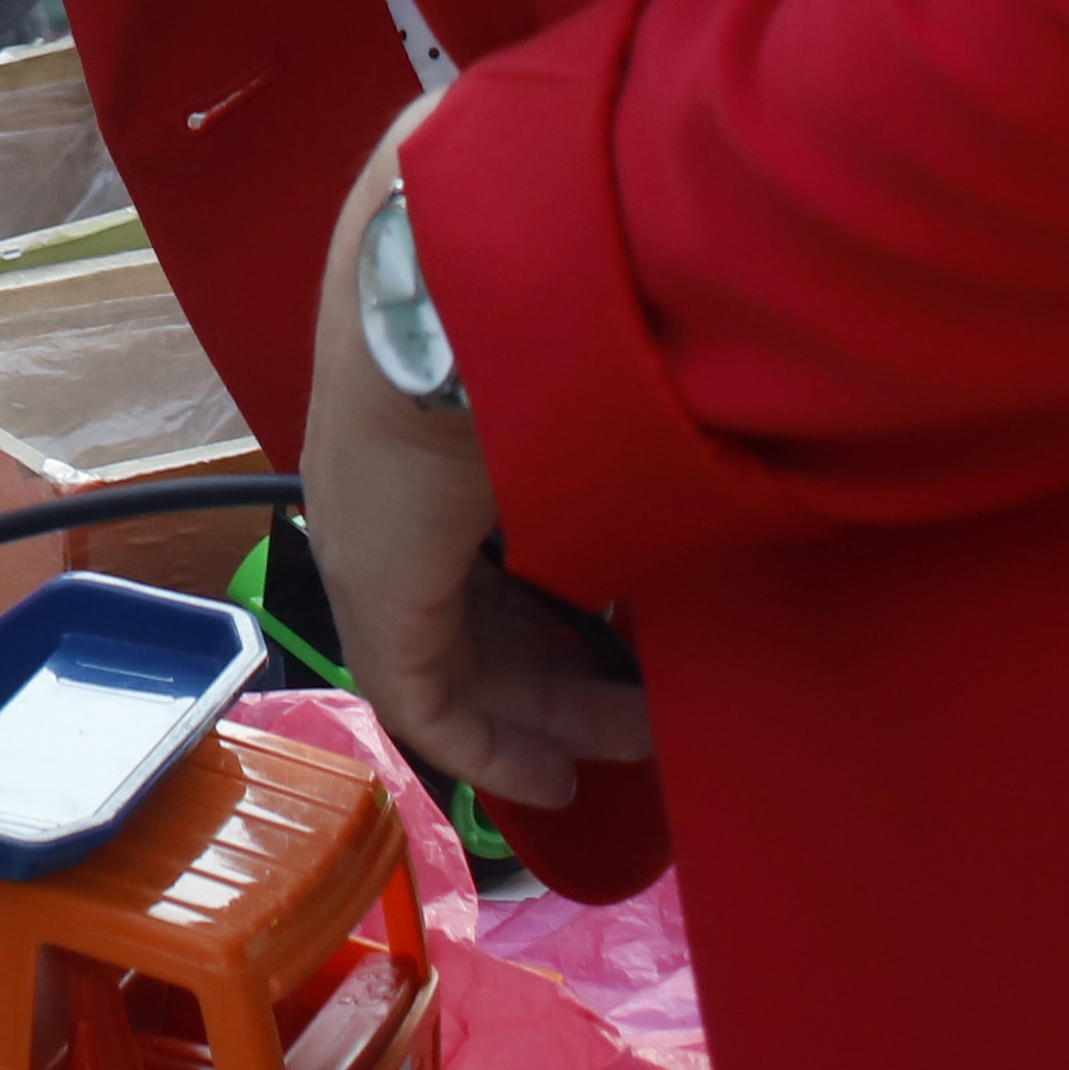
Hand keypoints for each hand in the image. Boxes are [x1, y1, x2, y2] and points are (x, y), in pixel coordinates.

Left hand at [301, 104, 655, 811]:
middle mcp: (387, 489)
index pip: (480, 538)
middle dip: (561, 670)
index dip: (552, 602)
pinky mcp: (371, 592)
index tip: (625, 650)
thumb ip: (620, 431)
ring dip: (539, 710)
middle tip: (643, 719)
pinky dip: (483, 743)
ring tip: (622, 749)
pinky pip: (419, 694)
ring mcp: (370, 540)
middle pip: (472, 605)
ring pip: (450, 656)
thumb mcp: (586, 382)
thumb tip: (699, 446)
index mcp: (425, 430)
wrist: (461, 290)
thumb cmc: (547, 315)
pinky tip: (544, 779)